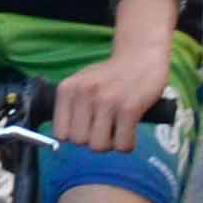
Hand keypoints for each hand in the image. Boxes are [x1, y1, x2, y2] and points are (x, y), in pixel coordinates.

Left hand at [56, 27, 174, 155]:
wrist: (142, 56)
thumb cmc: (110, 76)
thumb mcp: (81, 84)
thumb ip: (70, 107)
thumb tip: (65, 139)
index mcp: (68, 89)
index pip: (60, 133)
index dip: (75, 136)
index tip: (88, 128)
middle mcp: (84, 93)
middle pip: (79, 141)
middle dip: (93, 140)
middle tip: (106, 128)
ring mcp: (106, 100)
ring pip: (99, 146)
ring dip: (110, 143)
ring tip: (118, 128)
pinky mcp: (129, 108)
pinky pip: (122, 145)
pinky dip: (127, 144)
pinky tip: (131, 131)